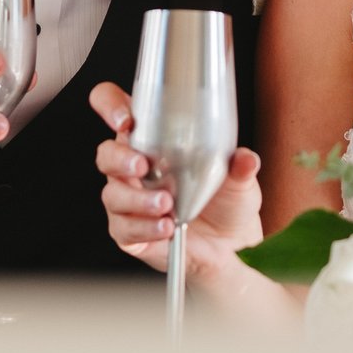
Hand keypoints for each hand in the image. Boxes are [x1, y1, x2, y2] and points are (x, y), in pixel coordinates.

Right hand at [88, 81, 263, 278]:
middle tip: (144, 165)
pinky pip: (124, 228)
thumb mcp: (239, 178)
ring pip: (113, 194)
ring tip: (167, 204)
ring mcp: (128, 200)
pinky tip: (166, 227)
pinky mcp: (129, 231)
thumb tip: (246, 159)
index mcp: (152, 138)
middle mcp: (133, 167)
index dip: (110, 105)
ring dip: (138, 199)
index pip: (115, 109)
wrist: (230, 246)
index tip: (125, 118)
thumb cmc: (227, 201)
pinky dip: (145, 227)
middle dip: (119, 158)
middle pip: (106, 153)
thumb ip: (240, 165)